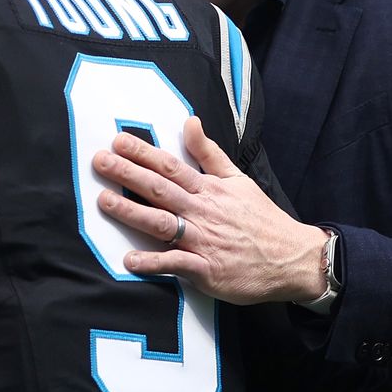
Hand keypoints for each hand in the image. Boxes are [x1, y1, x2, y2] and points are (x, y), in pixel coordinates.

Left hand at [91, 116, 327, 305]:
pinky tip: (129, 261)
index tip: (117, 141)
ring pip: (162, 223)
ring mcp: (204, 241)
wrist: (293, 258)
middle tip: (99, 162)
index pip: (171, 166)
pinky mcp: (207, 269)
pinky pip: (176, 264)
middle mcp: (203, 212)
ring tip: (104, 201)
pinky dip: (153, 263)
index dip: (143, 153)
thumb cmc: (261, 219)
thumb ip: (210, 153)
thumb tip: (189, 122)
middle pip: (160, 189)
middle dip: (128, 174)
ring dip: (132, 212)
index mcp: (209, 189)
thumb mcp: (239, 179)